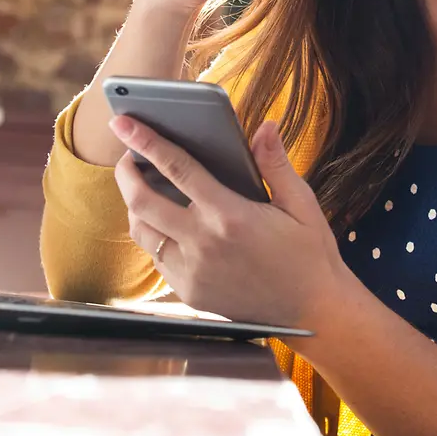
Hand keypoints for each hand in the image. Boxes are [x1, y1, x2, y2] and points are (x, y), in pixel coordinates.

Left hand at [107, 114, 348, 327]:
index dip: (146, 142)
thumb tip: (265, 127)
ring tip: (142, 188)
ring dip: (134, 206)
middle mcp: (203, 244)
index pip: (177, 168)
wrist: (312, 312)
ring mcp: (192, 272)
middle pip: (142, 201)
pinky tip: (166, 224)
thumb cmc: (309, 253)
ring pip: (142, 232)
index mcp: (230, 215)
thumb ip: (275, 164)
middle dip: (126, 173)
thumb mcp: (301, 203)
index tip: (124, 123)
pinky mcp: (189, 293)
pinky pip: (156, 259)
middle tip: (127, 156)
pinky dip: (154, 237)